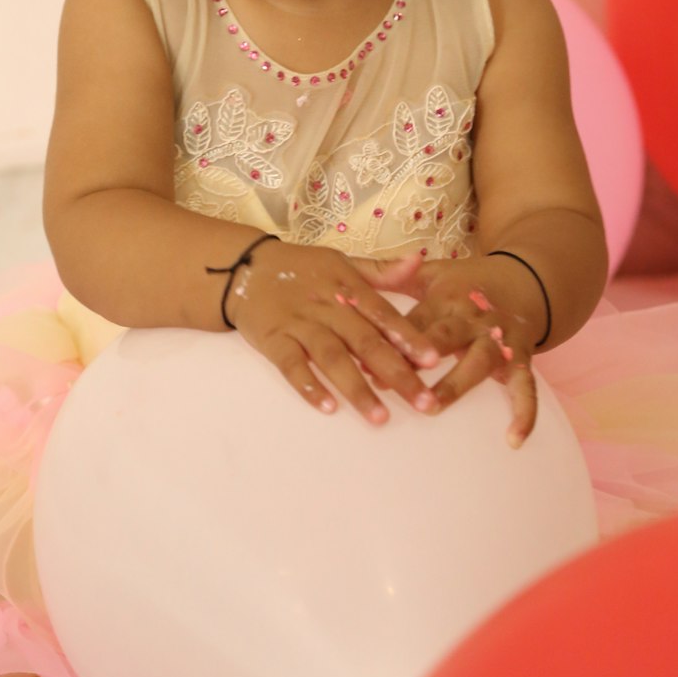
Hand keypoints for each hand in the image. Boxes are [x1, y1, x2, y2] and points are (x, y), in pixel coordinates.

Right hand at [224, 244, 441, 424]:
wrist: (243, 267)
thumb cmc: (301, 268)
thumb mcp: (341, 262)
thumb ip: (380, 269)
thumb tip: (418, 260)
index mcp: (347, 287)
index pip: (383, 314)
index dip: (409, 337)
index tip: (434, 361)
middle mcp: (327, 306)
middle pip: (365, 341)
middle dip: (397, 373)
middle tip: (423, 402)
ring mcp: (299, 324)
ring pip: (332, 357)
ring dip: (357, 387)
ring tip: (380, 416)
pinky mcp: (273, 340)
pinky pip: (291, 366)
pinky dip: (308, 385)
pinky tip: (328, 407)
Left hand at [360, 254, 539, 446]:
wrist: (525, 281)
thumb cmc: (466, 283)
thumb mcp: (430, 274)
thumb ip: (389, 279)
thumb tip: (347, 285)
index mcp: (447, 296)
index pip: (415, 320)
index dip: (391, 339)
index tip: (360, 360)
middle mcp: (473, 317)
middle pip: (445, 338)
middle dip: (420, 361)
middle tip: (394, 384)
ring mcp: (500, 339)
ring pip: (478, 362)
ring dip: (456, 385)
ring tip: (431, 408)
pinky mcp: (522, 359)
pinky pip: (526, 388)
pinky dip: (525, 414)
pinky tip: (513, 441)